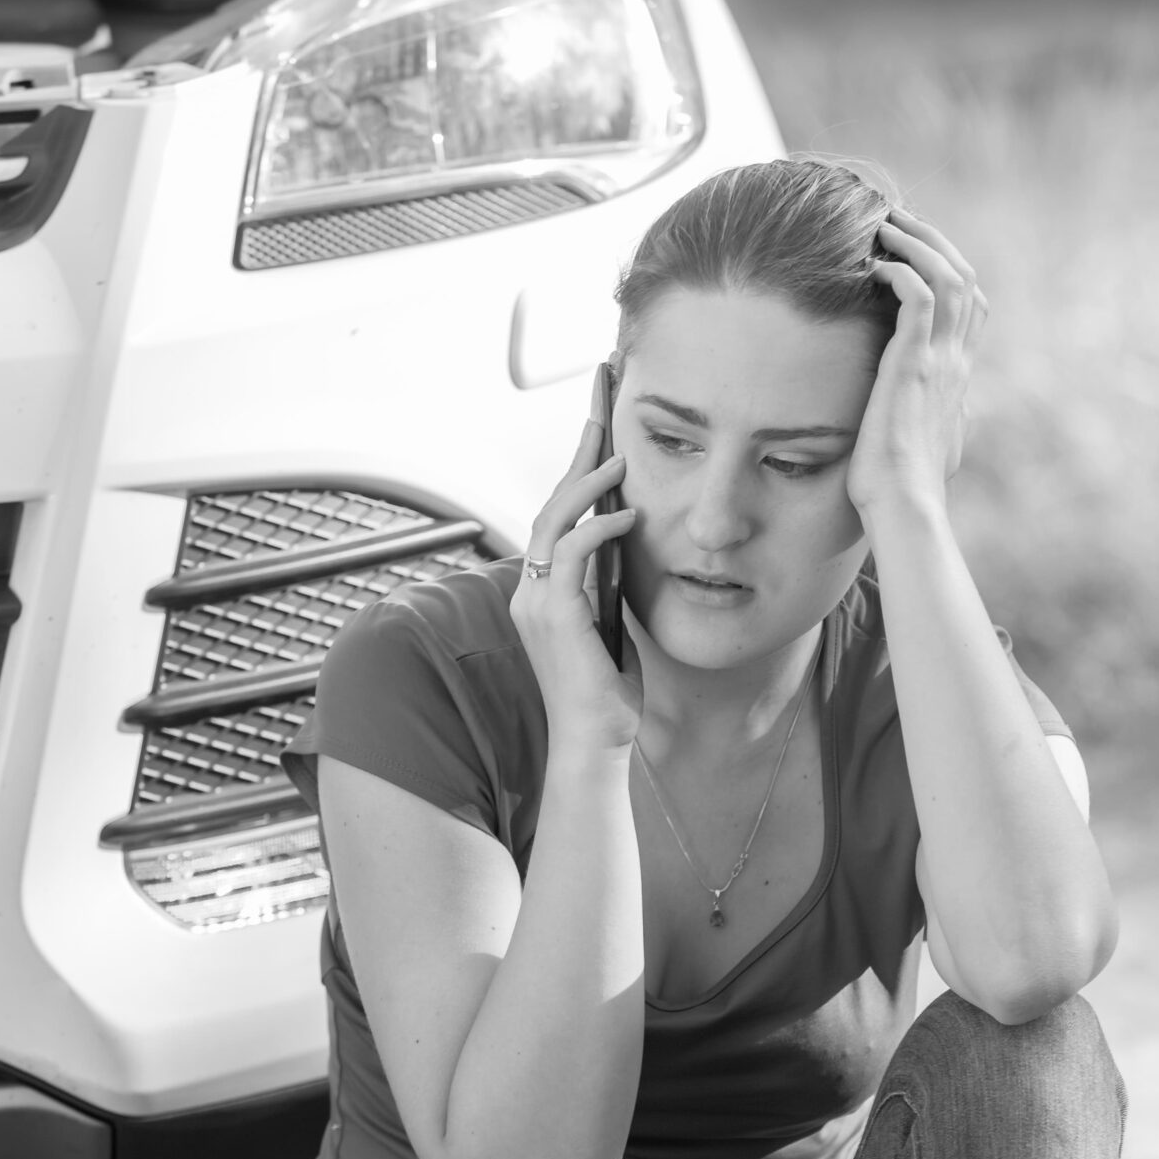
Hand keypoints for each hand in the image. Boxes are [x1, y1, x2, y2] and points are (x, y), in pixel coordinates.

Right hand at [510, 383, 641, 754]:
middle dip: (575, 459)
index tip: (596, 438)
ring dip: (587, 484)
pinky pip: (573, 553)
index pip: (554, 522)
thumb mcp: (609, 627)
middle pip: (548, 508)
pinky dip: (600, 528)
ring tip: (617, 456)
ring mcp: (535, 602)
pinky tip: (629, 515)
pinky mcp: (555, 614)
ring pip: (554, 522)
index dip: (574, 477)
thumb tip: (630, 548)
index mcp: (539, 594)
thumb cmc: (607, 694)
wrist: (596, 742)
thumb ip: (608, 588)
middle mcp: (528, 592)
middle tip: (599, 415)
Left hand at [848, 207, 987, 522]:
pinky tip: (875, 265)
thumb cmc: (900, 487)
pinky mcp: (915, 365)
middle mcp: (957, 361)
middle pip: (966, 276)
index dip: (948, 267)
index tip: (913, 250)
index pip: (972, 304)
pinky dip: (903, 270)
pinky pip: (922, 296)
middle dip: (933, 240)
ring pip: (950, 275)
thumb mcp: (921, 446)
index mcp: (958, 376)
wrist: (903, 508)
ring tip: (884, 224)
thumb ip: (929, 423)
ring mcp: (941, 360)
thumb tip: (935, 426)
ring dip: (918, 242)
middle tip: (897, 218)